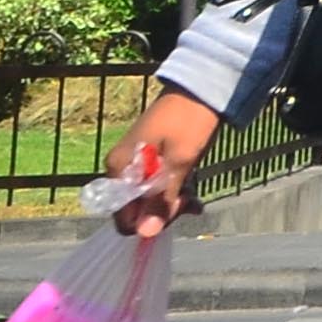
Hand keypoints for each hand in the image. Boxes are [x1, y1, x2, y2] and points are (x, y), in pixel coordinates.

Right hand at [99, 90, 217, 237]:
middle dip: (164, 213)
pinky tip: (192, 195)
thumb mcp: (179, 163)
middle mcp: (120, 169)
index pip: (123, 217)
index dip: (149, 222)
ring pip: (149, 200)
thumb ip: (161, 199)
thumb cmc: (190, 121)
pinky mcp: (150, 161)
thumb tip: (145, 234)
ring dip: (172, 204)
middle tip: (191, 203)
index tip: (176, 210)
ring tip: (196, 200)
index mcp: (119, 168)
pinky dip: (173, 192)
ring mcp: (135, 165)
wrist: (202, 87)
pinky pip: (156, 187)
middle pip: (136, 210)